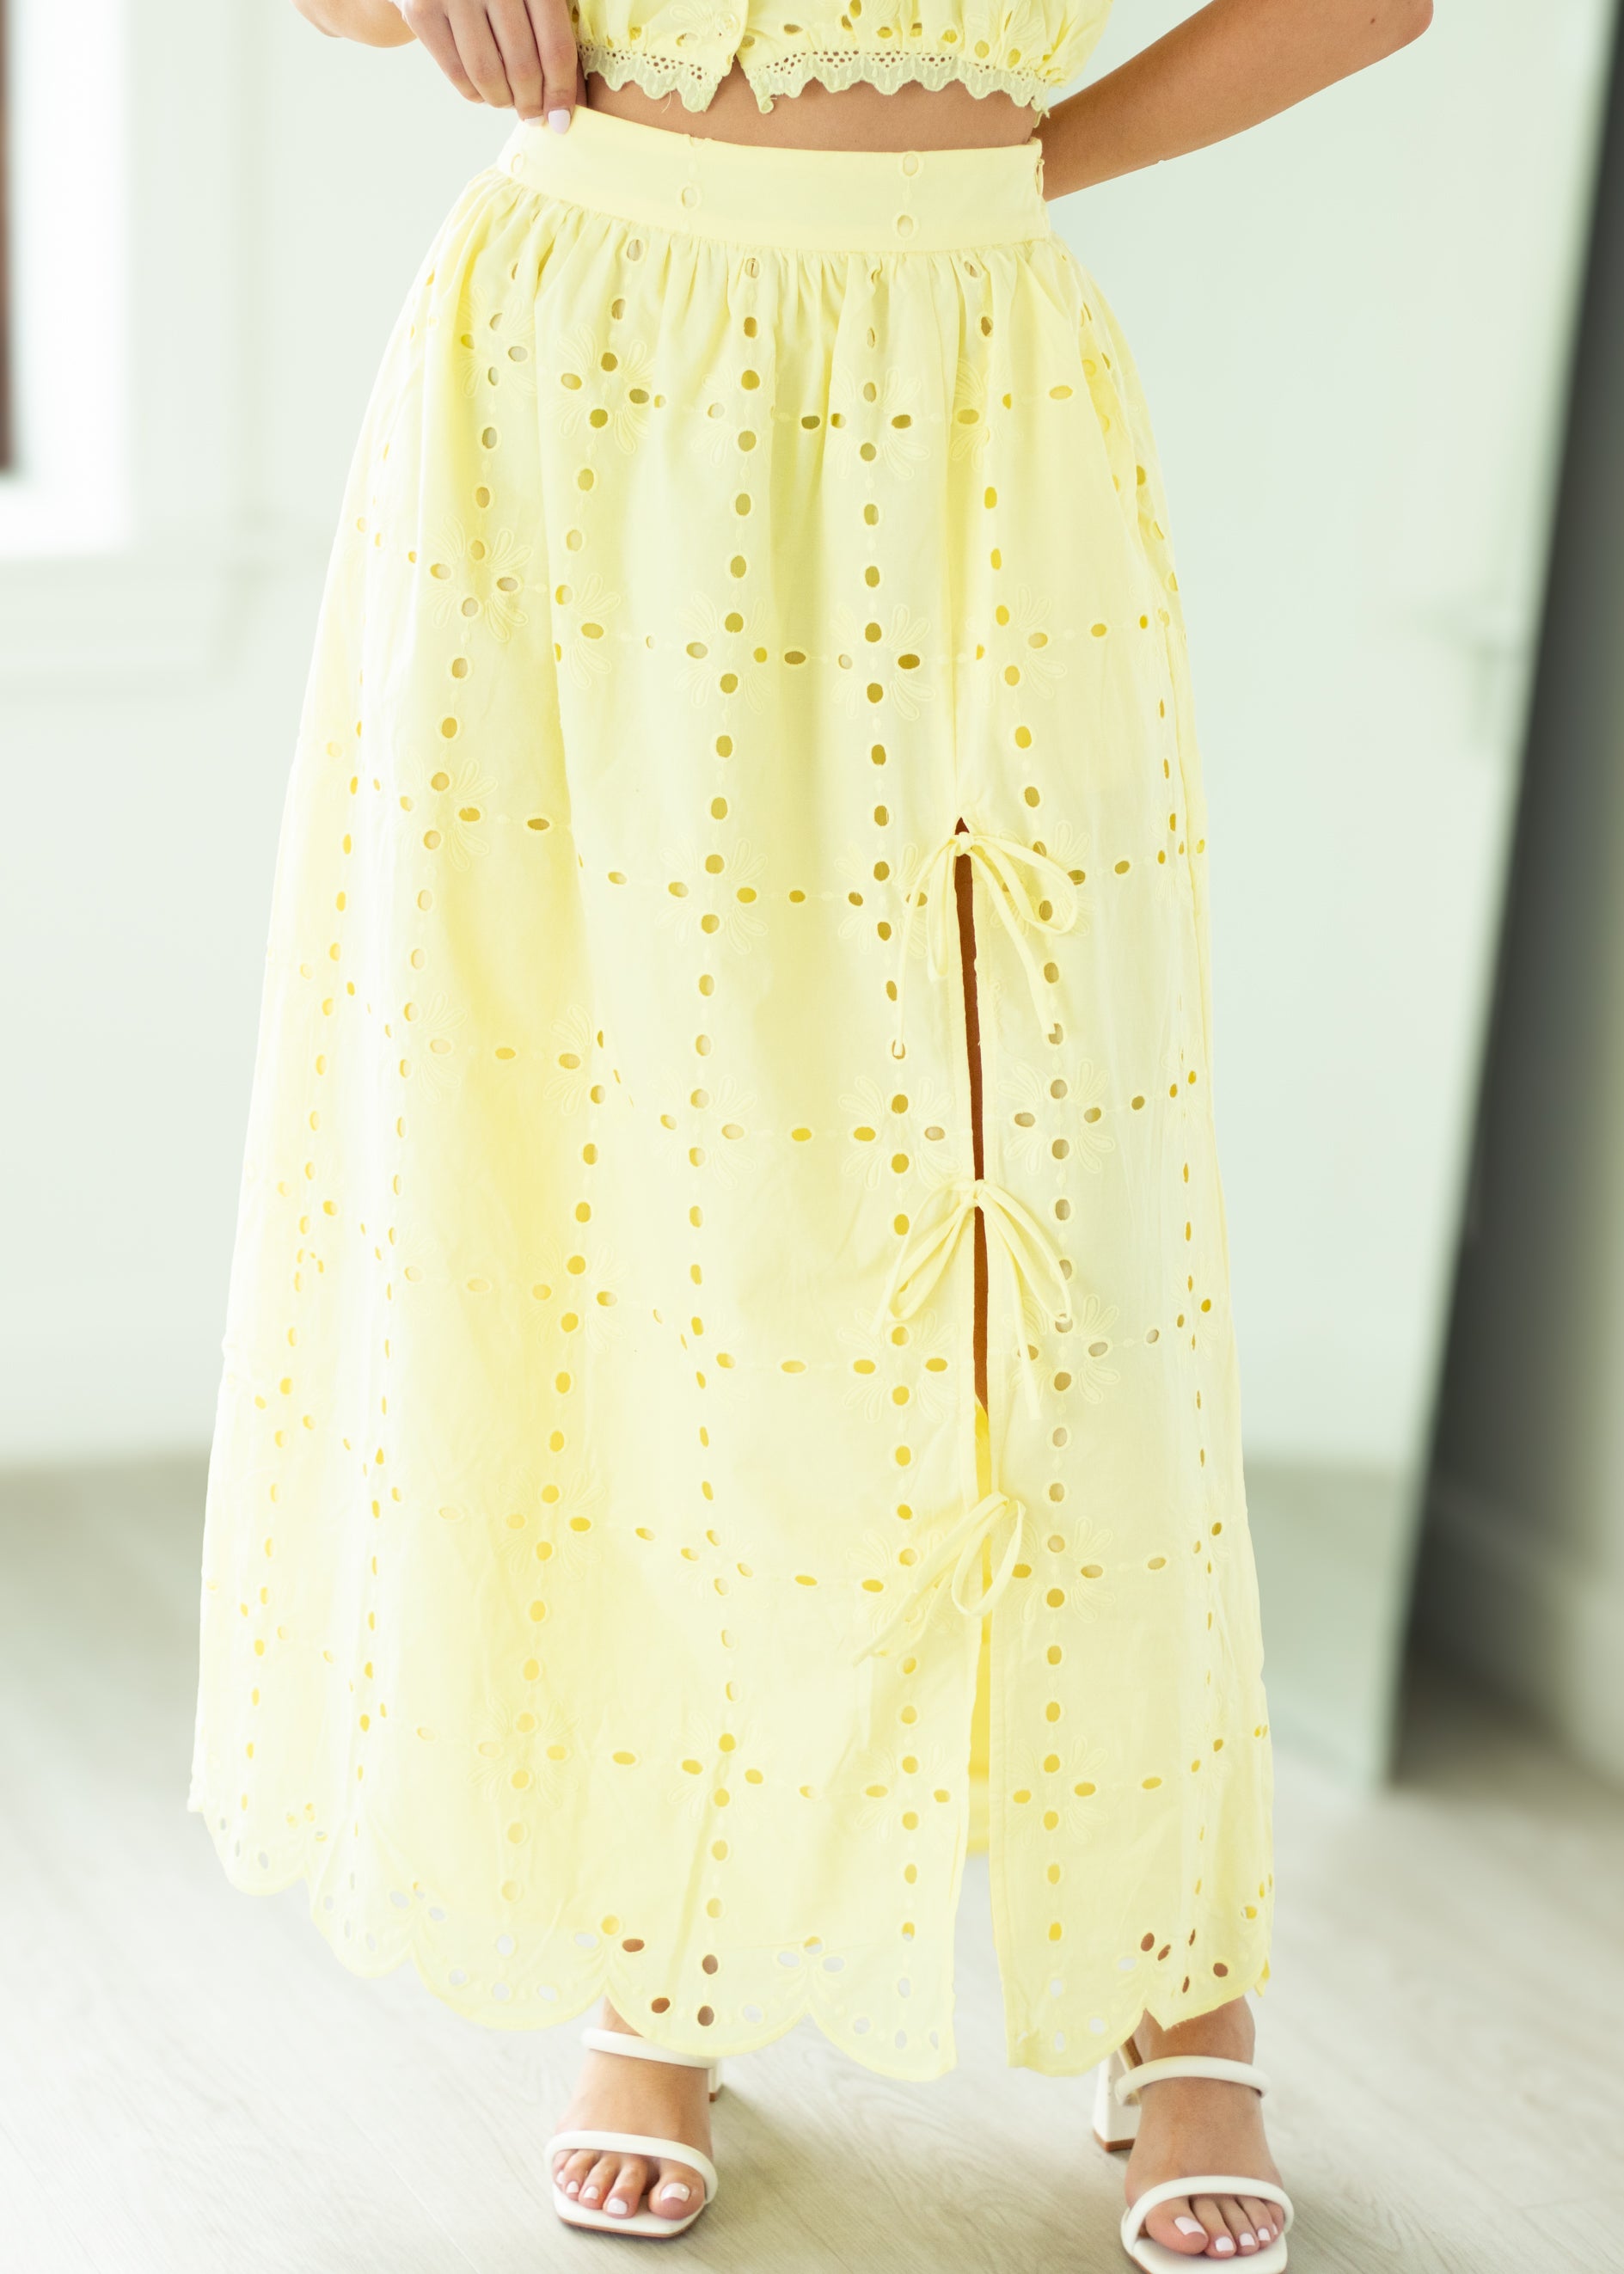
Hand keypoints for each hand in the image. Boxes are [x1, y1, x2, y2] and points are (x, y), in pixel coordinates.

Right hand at [397, 0, 583, 125]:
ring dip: (502, 100)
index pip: (555, 47)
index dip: (561, 91)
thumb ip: (554, 39)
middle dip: (531, 103)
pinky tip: (483, 90)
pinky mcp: (421, 10)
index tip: (561, 121)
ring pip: (487, 74)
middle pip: (522, 66)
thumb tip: (568, 105)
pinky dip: (474, 93)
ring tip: (507, 100)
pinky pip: (456, 72)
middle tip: (533, 115)